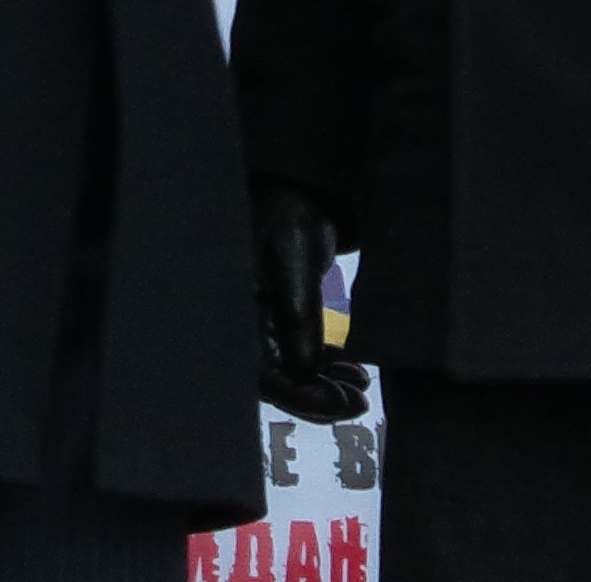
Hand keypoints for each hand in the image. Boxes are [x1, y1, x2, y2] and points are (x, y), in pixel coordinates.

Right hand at [253, 180, 369, 422]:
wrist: (298, 186)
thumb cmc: (287, 214)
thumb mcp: (292, 261)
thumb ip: (298, 318)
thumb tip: (306, 375)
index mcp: (229, 309)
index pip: (258, 372)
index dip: (298, 395)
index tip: (340, 405)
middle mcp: (238, 321)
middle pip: (272, 379)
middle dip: (315, 396)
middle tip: (357, 402)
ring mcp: (257, 321)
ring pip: (288, 371)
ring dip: (324, 385)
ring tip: (361, 388)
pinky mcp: (277, 317)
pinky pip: (297, 355)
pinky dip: (325, 368)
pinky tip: (353, 372)